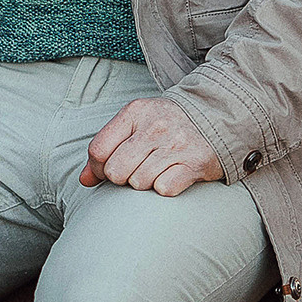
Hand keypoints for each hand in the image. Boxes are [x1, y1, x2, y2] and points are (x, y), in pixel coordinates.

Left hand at [79, 97, 223, 196]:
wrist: (217, 115)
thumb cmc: (167, 124)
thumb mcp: (135, 124)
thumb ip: (106, 149)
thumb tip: (84, 180)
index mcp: (134, 112)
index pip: (98, 150)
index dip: (98, 169)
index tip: (108, 171)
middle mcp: (154, 126)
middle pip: (115, 171)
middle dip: (122, 178)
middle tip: (135, 171)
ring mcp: (176, 144)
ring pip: (138, 183)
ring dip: (144, 184)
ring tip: (156, 171)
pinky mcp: (196, 163)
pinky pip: (164, 189)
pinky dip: (165, 188)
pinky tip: (172, 176)